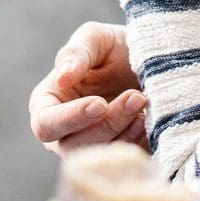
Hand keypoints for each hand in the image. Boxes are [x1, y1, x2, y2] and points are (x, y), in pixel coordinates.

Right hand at [29, 21, 146, 153]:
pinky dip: (137, 143)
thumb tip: (61, 79)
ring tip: (144, 103)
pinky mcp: (118, 156)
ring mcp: (91, 148)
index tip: (99, 104)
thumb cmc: (115, 48)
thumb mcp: (96, 38)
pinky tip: (149, 121)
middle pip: (74, 146)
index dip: (71, 118)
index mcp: (47, 104)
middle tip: (136, 97)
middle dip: (107, 124)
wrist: (153, 63)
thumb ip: (76, 53)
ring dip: (125, 133)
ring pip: (100, 155)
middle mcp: (64, 133)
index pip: (46, 124)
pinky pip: (123, 161)